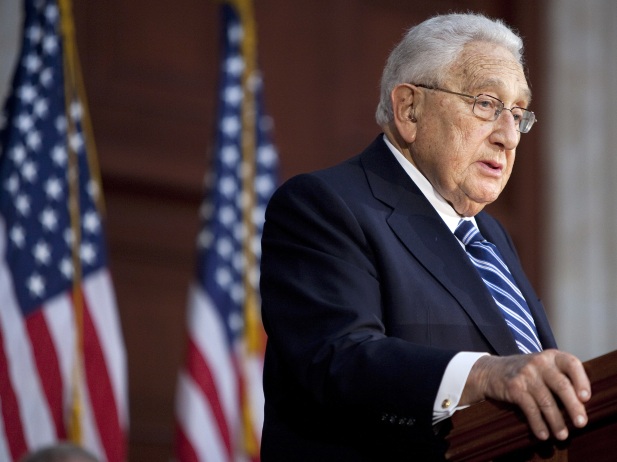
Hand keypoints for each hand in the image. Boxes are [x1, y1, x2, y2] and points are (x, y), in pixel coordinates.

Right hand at [461, 349, 590, 440]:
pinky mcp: (514, 387)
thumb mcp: (542, 367)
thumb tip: (582, 406)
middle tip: (581, 423)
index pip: (572, 364)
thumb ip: (561, 377)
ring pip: (547, 401)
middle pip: (562, 385)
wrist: (490, 370)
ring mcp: (525, 374)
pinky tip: (543, 434)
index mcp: (551, 356)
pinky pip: (530, 409)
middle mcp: (539, 362)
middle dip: (573, 407)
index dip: (581, 380)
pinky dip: (538, 424)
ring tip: (562, 435)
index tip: (586, 398)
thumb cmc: (525, 372)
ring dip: (556, 421)